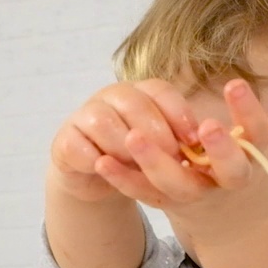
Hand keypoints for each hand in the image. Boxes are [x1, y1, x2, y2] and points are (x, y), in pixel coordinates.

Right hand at [49, 80, 198, 203]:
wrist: (94, 176)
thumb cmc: (135, 157)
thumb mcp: (161, 149)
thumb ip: (178, 141)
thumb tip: (203, 147)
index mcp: (140, 92)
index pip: (159, 91)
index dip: (178, 112)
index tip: (195, 138)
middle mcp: (111, 97)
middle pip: (133, 103)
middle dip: (155, 131)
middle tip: (171, 157)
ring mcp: (85, 115)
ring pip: (103, 121)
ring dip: (124, 146)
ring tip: (138, 166)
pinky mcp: (64, 141)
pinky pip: (78, 146)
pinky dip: (95, 160)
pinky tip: (107, 171)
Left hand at [96, 79, 267, 242]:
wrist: (235, 231)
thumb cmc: (253, 178)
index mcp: (252, 165)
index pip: (255, 136)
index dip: (247, 112)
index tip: (235, 84)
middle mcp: (224, 184)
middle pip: (221, 169)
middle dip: (215, 149)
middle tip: (202, 125)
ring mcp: (193, 197)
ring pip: (175, 183)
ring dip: (154, 161)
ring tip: (134, 135)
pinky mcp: (166, 204)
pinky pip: (143, 193)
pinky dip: (122, 179)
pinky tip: (101, 160)